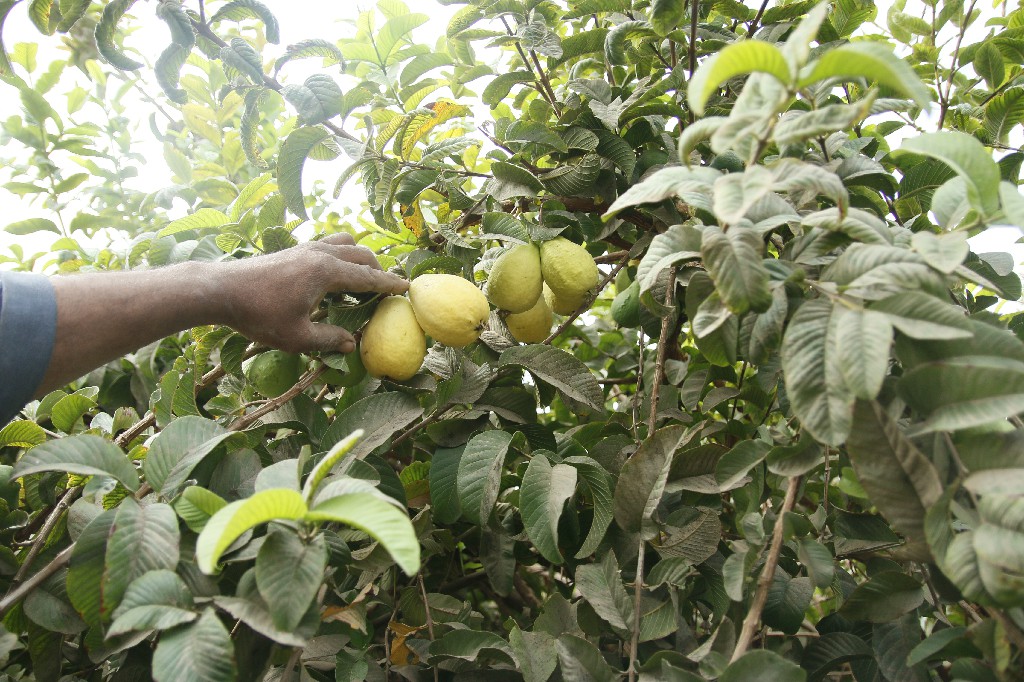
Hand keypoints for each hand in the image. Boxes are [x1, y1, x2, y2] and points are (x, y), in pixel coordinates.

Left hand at [217, 234, 408, 353]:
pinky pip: (328, 245)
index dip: (389, 284)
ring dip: (358, 257)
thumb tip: (351, 345)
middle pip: (361, 254)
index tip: (407, 287)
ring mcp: (305, 248)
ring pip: (344, 243)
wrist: (221, 289)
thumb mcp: (296, 337)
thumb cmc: (258, 315)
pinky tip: (332, 275)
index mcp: (326, 272)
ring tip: (361, 277)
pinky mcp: (293, 250)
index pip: (367, 277)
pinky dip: (340, 255)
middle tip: (385, 288)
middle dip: (377, 269)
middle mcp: (320, 254)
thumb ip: (328, 340)